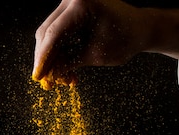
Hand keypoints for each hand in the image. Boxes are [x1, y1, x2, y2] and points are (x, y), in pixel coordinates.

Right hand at [33, 0, 178, 88]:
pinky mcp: (70, 10)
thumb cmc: (125, 39)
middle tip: (48, 83)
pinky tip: (67, 71)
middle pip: (47, 32)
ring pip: (50, 33)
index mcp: (80, 5)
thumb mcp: (97, 55)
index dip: (44, 58)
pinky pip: (59, 32)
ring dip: (53, 58)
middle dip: (46, 59)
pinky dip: (60, 51)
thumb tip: (49, 74)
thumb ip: (72, 62)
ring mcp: (69, 2)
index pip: (54, 34)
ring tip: (64, 80)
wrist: (140, 27)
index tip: (38, 77)